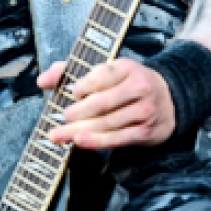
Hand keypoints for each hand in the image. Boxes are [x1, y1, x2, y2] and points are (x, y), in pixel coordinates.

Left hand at [36, 59, 175, 149]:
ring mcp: (144, 110)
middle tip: (61, 119)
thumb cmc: (127, 85)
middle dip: (77, 113)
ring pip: (107, 123)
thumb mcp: (106, 70)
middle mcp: (138, 87)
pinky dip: (97, 142)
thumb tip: (42, 80)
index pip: (102, 76)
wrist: (168, 99)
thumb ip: (71, 71)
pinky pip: (118, 139)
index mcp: (127, 68)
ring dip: (81, 131)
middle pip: (102, 103)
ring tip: (60, 135)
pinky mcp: (146, 131)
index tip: (73, 93)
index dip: (84, 85)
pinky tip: (81, 142)